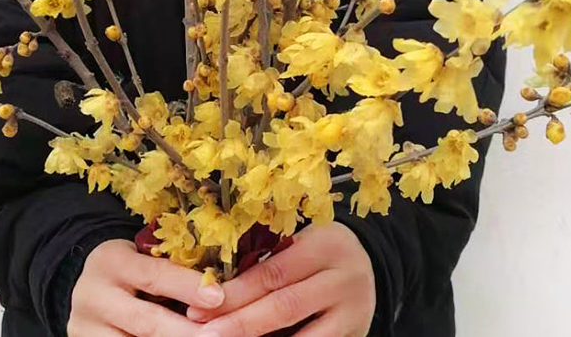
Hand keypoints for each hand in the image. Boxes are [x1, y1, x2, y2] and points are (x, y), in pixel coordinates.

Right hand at [68, 238, 224, 336]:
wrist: (83, 288)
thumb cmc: (127, 269)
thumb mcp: (140, 257)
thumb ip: (170, 267)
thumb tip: (216, 284)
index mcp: (113, 262)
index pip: (154, 275)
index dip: (187, 287)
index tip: (217, 297)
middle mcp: (96, 297)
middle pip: (147, 321)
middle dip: (186, 331)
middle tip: (218, 334)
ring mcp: (88, 330)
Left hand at [185, 223, 375, 336]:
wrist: (370, 264)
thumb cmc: (320, 250)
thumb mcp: (301, 242)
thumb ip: (269, 261)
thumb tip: (215, 288)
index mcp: (324, 245)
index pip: (274, 272)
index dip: (235, 292)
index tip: (200, 306)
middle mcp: (342, 280)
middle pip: (285, 306)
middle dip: (241, 323)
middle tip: (206, 334)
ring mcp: (352, 313)